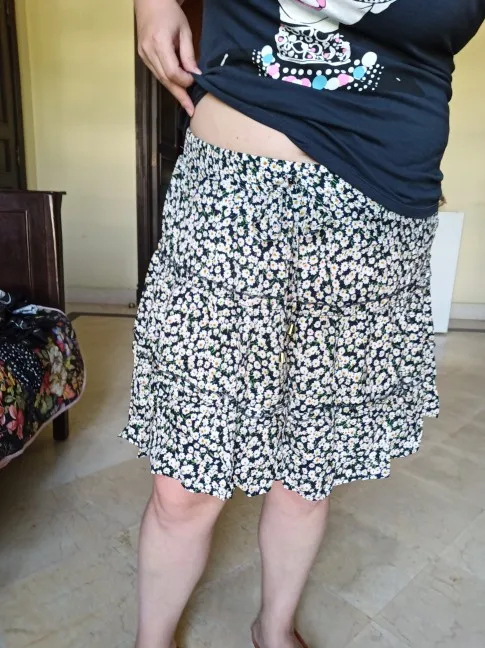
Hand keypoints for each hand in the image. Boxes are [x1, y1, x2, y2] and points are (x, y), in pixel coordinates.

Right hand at [135, 0, 200, 115]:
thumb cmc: (169, 13)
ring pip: (160, 79)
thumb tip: (195, 74)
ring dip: (174, 91)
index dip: (185, 81)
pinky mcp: (143, 56)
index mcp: (159, 42)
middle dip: (180, 95)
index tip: (195, 81)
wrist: (150, 2)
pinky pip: (157, 73)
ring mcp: (144, 55)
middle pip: (165, 80)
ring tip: (186, 103)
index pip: (172, 72)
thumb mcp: (184, 30)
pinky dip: (168, 82)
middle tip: (191, 109)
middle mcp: (148, 51)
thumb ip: (188, 54)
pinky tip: (177, 89)